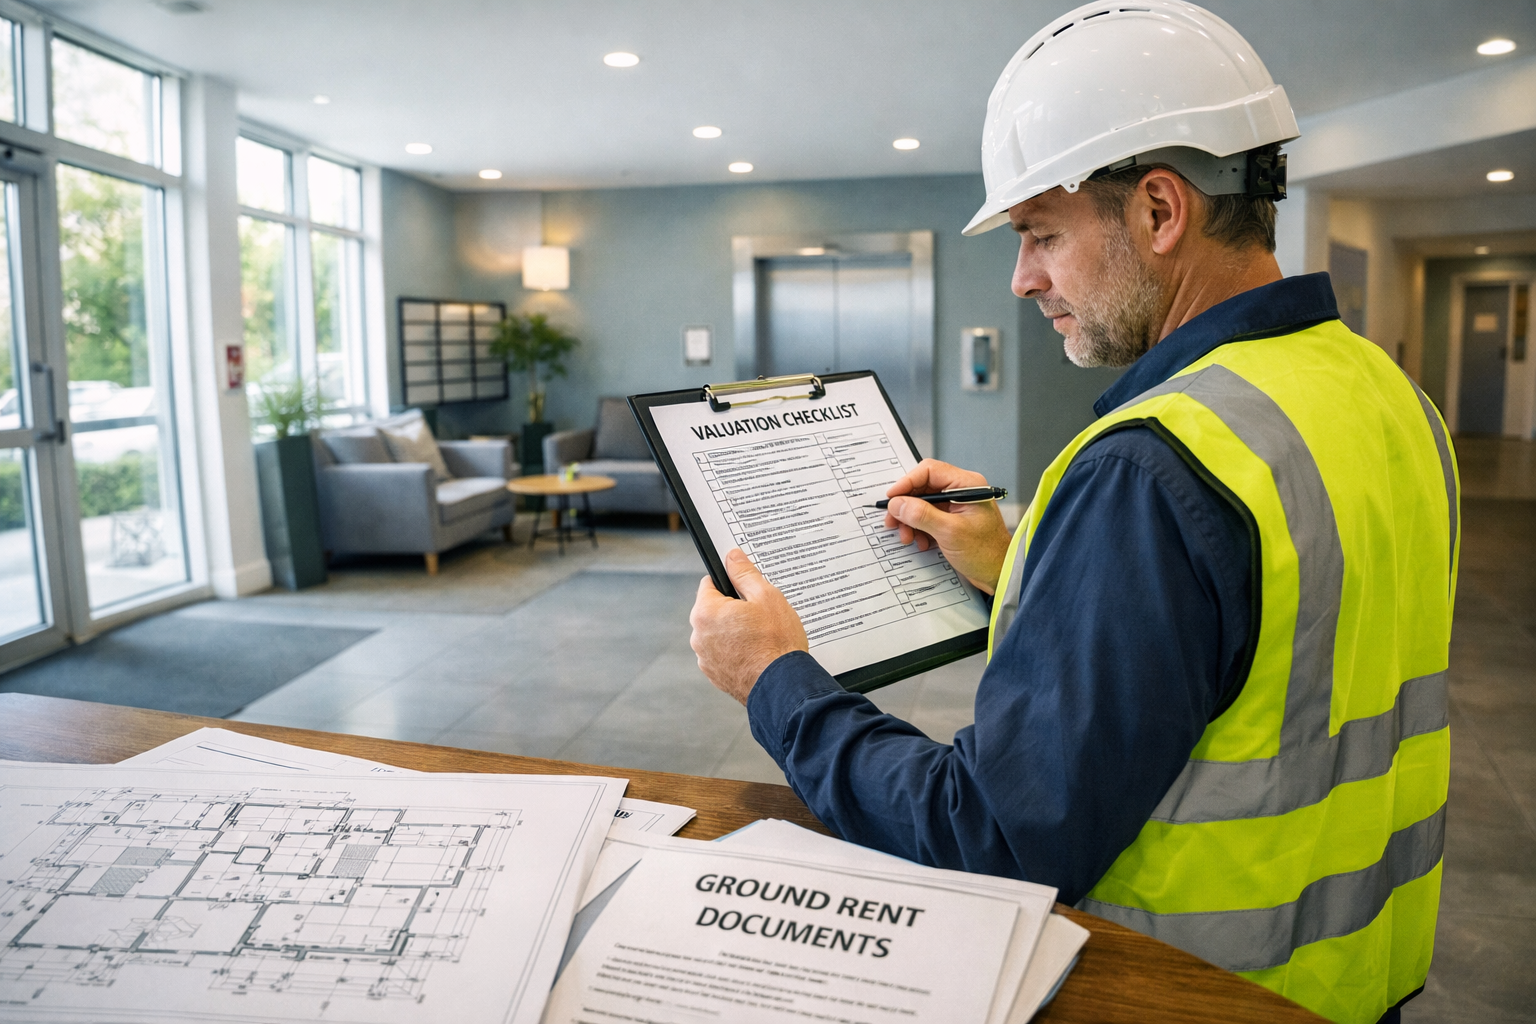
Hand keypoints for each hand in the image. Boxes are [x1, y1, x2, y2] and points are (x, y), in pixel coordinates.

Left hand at [689, 548, 809, 704]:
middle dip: (733, 608)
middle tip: (759, 613)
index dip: (729, 581)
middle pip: (713, 609)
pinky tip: (757, 652)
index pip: (709, 583)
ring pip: (718, 633)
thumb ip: (745, 573)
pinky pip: (723, 654)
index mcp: (706, 612)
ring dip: (734, 631)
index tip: (744, 587)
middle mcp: (699, 636)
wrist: (783, 686)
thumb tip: (733, 557)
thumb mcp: (766, 596)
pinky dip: (736, 651)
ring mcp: (706, 658)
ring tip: (761, 636)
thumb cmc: (776, 643)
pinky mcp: (716, 675)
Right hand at [884, 459, 1012, 593]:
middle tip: (893, 520)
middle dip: (906, 506)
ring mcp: (956, 506)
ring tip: (907, 536)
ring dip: (911, 520)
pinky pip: (927, 518)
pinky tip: (921, 542)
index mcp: (967, 485)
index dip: (907, 482)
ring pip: (922, 504)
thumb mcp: (950, 532)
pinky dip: (919, 529)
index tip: (892, 498)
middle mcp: (961, 491)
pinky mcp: (952, 520)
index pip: (929, 471)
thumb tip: (898, 503)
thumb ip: (922, 515)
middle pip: (923, 487)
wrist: (998, 574)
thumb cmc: (986, 553)